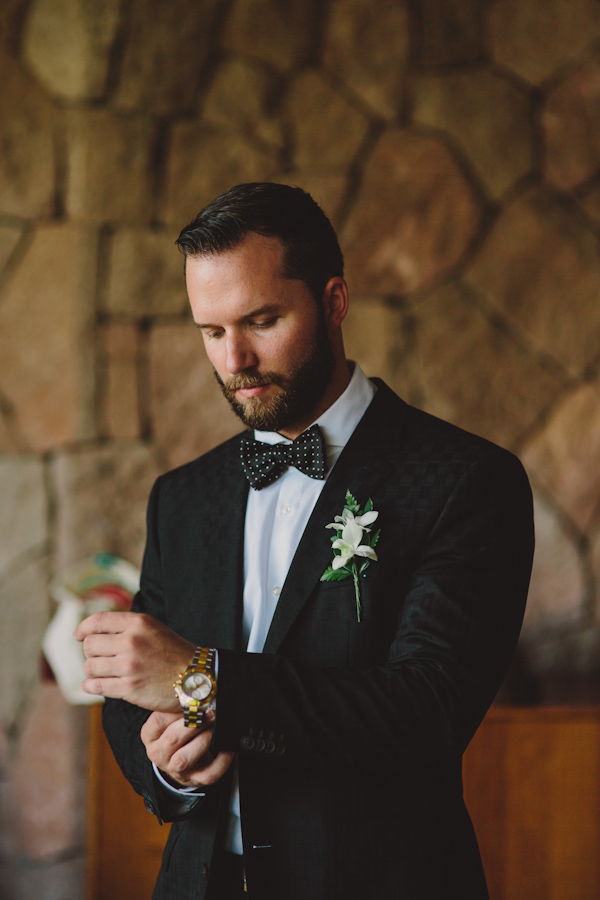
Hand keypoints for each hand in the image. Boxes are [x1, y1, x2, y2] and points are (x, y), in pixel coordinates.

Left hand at [75, 611, 195, 710]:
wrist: (196, 677)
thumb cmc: (173, 653)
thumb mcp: (153, 629)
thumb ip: (126, 627)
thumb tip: (91, 631)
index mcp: (138, 623)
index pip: (98, 621)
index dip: (83, 628)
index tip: (79, 636)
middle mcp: (132, 641)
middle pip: (90, 645)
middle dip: (91, 653)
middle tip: (101, 659)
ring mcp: (130, 665)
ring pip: (90, 667)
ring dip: (92, 671)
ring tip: (104, 673)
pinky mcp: (129, 688)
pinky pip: (95, 686)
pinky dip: (91, 686)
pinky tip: (97, 685)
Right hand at [142, 709, 234, 787]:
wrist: (179, 759)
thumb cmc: (177, 731)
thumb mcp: (170, 717)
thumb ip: (178, 706)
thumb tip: (197, 689)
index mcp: (150, 736)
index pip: (158, 721)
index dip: (177, 709)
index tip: (194, 700)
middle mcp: (158, 754)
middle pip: (173, 739)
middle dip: (195, 723)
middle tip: (210, 712)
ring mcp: (175, 769)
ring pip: (185, 759)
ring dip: (204, 740)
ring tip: (215, 727)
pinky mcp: (193, 779)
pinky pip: (208, 774)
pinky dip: (221, 762)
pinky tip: (227, 749)